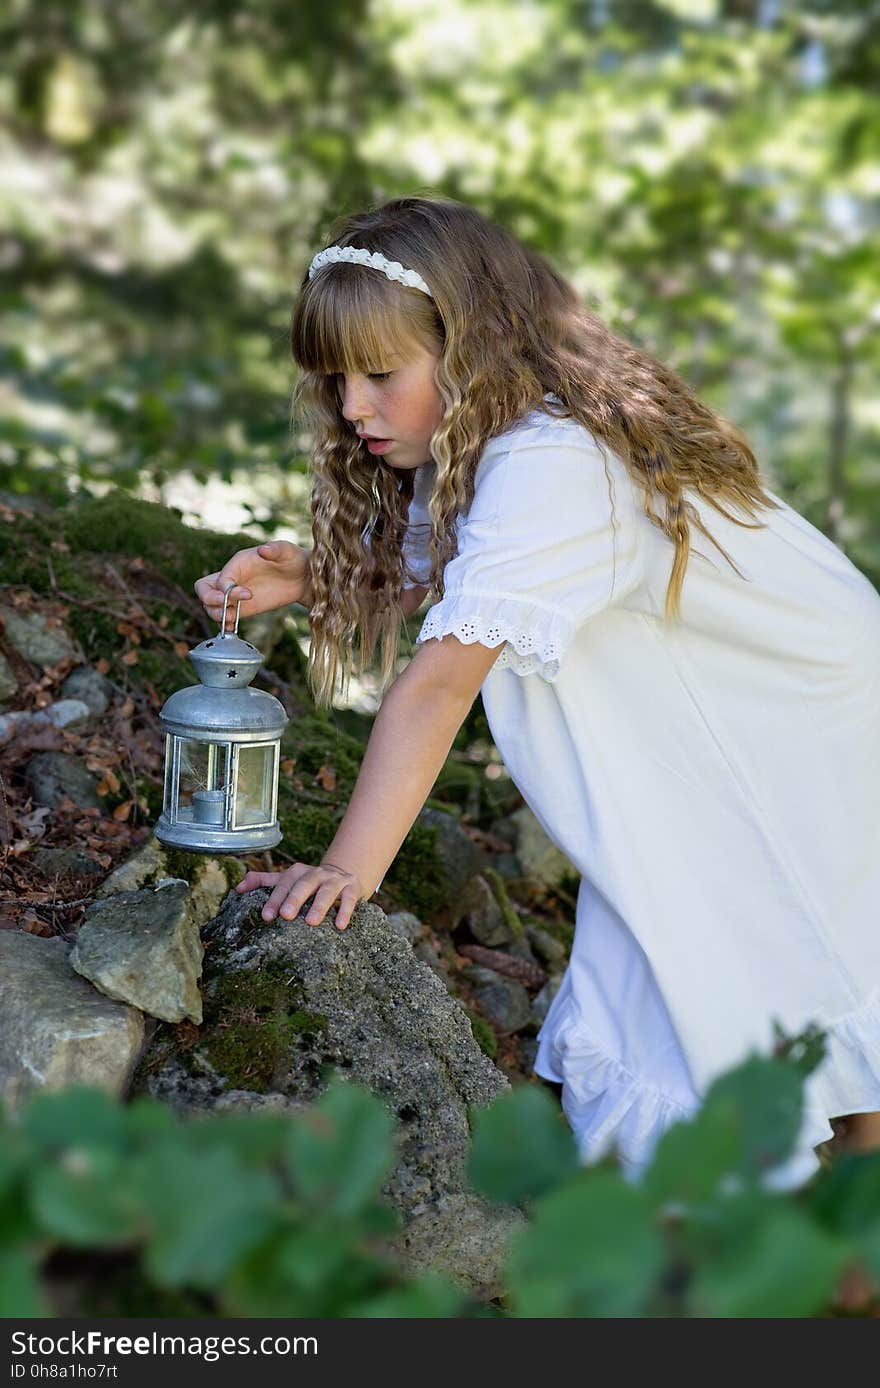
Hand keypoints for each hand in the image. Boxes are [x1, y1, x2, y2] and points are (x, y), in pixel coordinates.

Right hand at [194, 541, 311, 629]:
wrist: (302, 577)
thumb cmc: (292, 559)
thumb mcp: (287, 551)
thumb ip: (275, 549)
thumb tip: (263, 550)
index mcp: (238, 563)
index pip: (221, 578)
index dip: (228, 589)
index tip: (248, 594)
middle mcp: (232, 578)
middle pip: (204, 589)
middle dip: (210, 599)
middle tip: (227, 606)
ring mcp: (235, 594)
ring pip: (210, 605)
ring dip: (216, 613)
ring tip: (232, 618)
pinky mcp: (243, 608)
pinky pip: (224, 617)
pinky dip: (224, 624)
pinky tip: (232, 627)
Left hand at [235, 861, 367, 930]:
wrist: (344, 874)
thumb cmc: (309, 883)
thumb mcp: (288, 880)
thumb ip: (264, 882)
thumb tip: (237, 888)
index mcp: (297, 872)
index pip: (284, 884)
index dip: (275, 898)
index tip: (267, 916)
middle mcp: (316, 873)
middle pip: (304, 884)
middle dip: (295, 899)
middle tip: (286, 916)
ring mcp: (335, 880)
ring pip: (327, 890)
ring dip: (320, 905)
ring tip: (312, 922)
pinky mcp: (352, 888)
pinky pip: (350, 898)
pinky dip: (345, 911)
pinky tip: (340, 925)